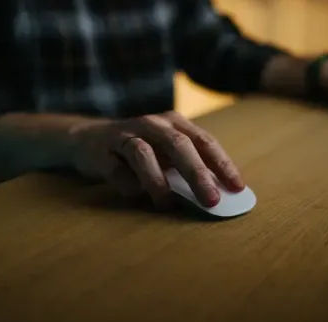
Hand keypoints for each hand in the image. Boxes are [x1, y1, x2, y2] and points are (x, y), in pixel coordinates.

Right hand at [69, 111, 243, 207]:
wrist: (90, 140)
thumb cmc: (139, 151)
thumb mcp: (166, 155)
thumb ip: (187, 170)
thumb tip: (217, 196)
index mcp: (175, 123)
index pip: (204, 141)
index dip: (222, 164)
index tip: (237, 188)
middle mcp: (153, 123)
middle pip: (179, 145)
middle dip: (197, 174)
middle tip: (210, 200)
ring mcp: (126, 133)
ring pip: (144, 153)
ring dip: (158, 181)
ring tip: (166, 204)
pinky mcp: (103, 148)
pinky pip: (116, 169)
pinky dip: (127, 183)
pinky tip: (133, 193)